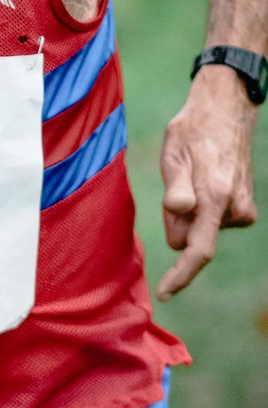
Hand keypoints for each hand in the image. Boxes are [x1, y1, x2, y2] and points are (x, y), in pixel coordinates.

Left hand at [156, 68, 257, 299]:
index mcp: (214, 197)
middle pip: (188, 238)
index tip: (164, 293)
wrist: (226, 114)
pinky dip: (203, 209)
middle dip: (176, 222)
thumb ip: (176, 187)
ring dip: (190, 212)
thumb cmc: (192, 133)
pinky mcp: (244, 210)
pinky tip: (207, 181)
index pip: (197, 250)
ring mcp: (242, 211)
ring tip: (194, 175)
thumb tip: (179, 212)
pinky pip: (210, 222)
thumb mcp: (175, 154)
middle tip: (176, 183)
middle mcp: (233, 209)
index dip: (180, 274)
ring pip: (199, 230)